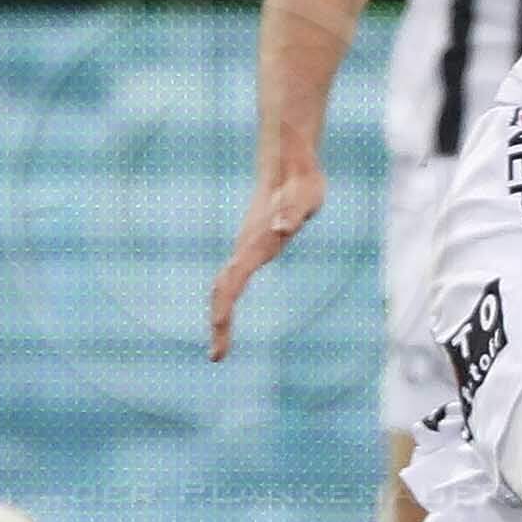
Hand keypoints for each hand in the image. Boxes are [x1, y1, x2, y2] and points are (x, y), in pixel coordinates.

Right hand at [206, 160, 324, 360]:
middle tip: (217, 356)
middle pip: (222, 291)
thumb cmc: (301, 184)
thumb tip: (283, 229)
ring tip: (220, 348)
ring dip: (220, 317)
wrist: (289, 165)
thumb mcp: (304, 199)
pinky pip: (233, 282)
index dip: (224, 312)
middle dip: (218, 324)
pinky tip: (226, 317)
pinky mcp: (253, 248)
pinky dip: (226, 303)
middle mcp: (246, 249)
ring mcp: (247, 249)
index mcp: (255, 245)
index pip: (232, 284)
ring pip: (224, 287)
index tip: (219, 336)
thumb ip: (292, 212)